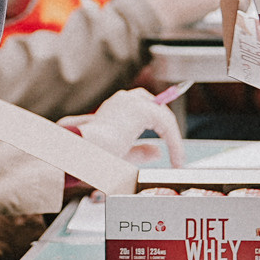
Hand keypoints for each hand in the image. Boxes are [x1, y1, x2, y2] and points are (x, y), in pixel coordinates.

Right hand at [60, 87, 185, 170]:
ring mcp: (132, 101)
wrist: (81, 153)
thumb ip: (139, 151)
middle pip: (154, 104)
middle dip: (166, 124)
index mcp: (113, 108)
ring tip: (178, 159)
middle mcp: (122, 99)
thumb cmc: (92, 155)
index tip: (165, 144)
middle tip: (176, 149)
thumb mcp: (120, 153)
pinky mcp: (141, 110)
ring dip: (172, 137)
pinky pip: (166, 123)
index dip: (156, 122)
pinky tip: (176, 158)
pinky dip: (174, 141)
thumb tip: (157, 151)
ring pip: (161, 115)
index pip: (141, 106)